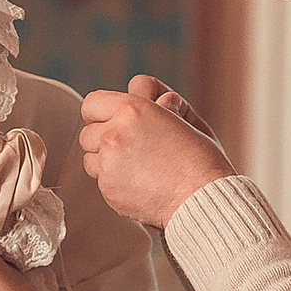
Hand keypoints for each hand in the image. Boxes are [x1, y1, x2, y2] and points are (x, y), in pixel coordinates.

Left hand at [77, 74, 234, 228]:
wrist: (203, 198)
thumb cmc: (201, 158)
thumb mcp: (182, 115)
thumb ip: (155, 101)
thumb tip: (137, 93)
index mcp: (133, 109)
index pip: (93, 103)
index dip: (105, 113)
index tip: (117, 122)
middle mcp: (115, 133)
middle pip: (87, 132)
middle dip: (104, 138)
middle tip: (130, 147)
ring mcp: (108, 163)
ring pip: (90, 157)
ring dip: (106, 161)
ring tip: (136, 167)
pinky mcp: (108, 189)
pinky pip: (101, 181)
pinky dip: (115, 182)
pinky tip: (141, 184)